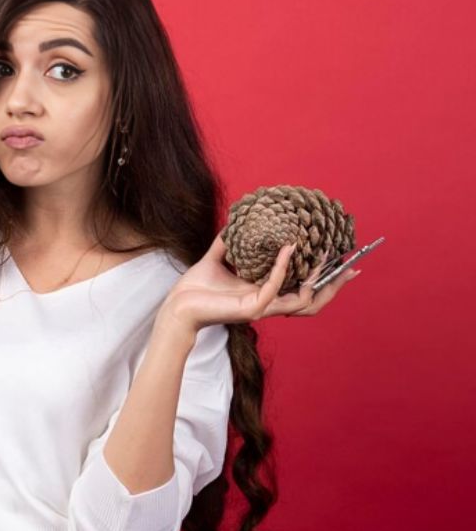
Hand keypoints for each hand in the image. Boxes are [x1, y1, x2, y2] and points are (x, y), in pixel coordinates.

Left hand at [158, 229, 360, 333]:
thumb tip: (234, 222)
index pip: (304, 290)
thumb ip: (229, 243)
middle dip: (335, 285)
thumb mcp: (217, 260)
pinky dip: (283, 267)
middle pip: (313, 300)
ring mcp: (262, 308)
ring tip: (325, 254)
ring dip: (317, 278)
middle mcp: (268, 303)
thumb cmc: (196, 288)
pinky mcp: (252, 308)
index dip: (326, 280)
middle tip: (352, 267)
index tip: (344, 262)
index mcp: (265, 294)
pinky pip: (275, 286)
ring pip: (303, 299)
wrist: (177, 305)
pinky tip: (288, 248)